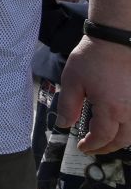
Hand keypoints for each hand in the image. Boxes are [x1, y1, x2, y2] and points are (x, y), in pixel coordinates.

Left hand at [58, 36, 130, 152]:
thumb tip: (64, 125)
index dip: (92, 145)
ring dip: (121, 140)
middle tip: (93, 148)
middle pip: (122, 140)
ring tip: (106, 140)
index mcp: (111, 109)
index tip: (82, 147)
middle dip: (107, 148)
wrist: (115, 40)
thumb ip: (67, 106)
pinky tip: (119, 126)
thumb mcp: (72, 81)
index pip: (102, 137)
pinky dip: (129, 128)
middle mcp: (130, 111)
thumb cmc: (92, 58)